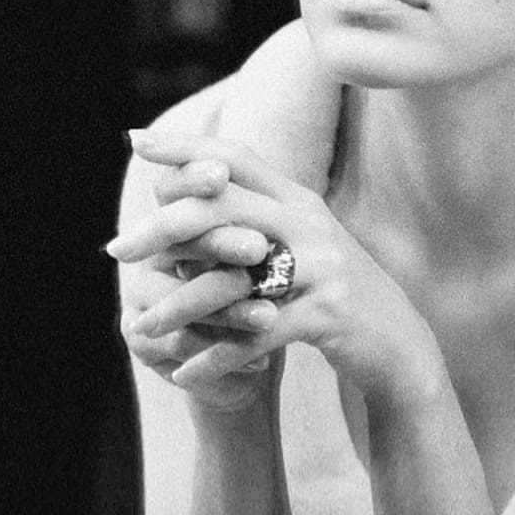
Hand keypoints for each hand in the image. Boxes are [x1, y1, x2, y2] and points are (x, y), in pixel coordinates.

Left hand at [108, 130, 441, 407]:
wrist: (397, 341)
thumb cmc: (332, 293)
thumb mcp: (299, 246)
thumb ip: (251, 223)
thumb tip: (174, 216)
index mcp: (300, 200)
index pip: (238, 156)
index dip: (187, 147)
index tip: (137, 141)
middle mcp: (311, 223)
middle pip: (223, 208)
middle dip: (161, 227)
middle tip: (117, 250)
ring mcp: (323, 266)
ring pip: (233, 277)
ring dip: (180, 305)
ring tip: (141, 327)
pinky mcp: (327, 314)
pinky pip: (257, 334)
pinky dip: (219, 356)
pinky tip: (187, 372)